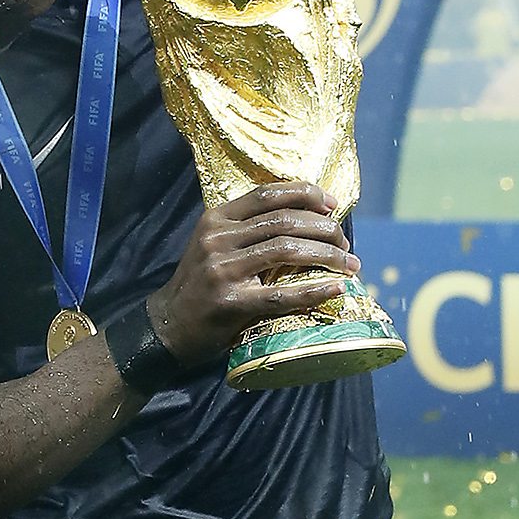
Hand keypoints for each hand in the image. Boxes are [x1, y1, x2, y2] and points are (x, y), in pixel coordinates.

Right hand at [146, 181, 358, 366]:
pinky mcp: (232, 303)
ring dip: (327, 255)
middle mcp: (219, 239)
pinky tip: (336, 289)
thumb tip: (308, 219)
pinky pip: (282, 294)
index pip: (268, 194)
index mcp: (217, 219)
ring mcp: (224, 270)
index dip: (306, 194)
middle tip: (345, 242)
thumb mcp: (215, 245)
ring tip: (349, 264)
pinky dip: (315, 290)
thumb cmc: (201, 283)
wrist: (169, 324)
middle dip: (324, 229)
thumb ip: (249, 230)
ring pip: (287, 250)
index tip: (333, 205)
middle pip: (284, 221)